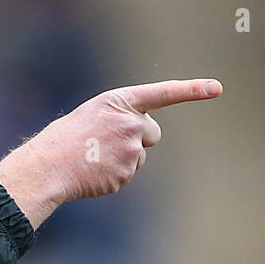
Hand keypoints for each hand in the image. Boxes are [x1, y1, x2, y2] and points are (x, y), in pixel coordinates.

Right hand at [0, 78, 222, 228]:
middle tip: (107, 143)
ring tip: (93, 158)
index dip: (192, 90)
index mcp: (119, 101)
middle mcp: (130, 122)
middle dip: (139, 139)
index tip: (217, 88)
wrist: (47, 166)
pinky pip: (128, 174)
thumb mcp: (93, 115)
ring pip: (140, 156)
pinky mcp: (127, 173)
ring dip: (123, 158)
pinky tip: (93, 172)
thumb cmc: (64, 139)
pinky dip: (113, 175)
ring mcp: (130, 149)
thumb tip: (143, 138)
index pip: (163, 93)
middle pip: (153, 133)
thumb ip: (121, 118)